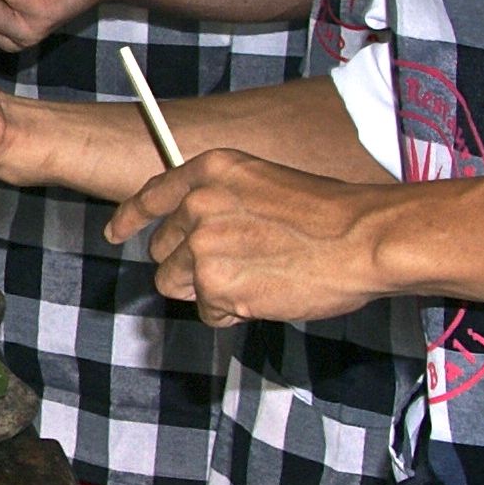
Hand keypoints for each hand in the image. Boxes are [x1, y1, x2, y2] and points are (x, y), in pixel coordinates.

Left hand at [104, 152, 393, 324]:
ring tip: (256, 280)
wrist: (366, 239)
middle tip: (236, 267)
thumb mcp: (263, 184)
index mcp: (209, 171)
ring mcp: (203, 247)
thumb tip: (194, 231)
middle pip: (163, 249)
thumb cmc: (330, 215)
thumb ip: (221, 202)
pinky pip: (207, 312)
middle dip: (190, 264)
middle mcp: (197, 205)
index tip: (117, 232)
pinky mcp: (215, 286)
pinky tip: (264, 296)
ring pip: (177, 283)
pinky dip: (231, 313)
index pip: (151, 195)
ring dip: (209, 291)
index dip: (130, 218)